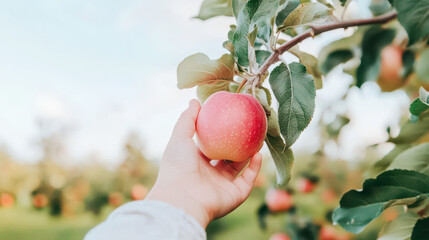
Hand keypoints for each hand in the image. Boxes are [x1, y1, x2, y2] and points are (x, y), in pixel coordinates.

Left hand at [146, 99, 261, 227]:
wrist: (182, 198)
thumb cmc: (177, 166)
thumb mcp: (179, 137)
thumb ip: (187, 119)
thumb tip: (195, 101)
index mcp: (195, 163)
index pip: (209, 147)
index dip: (218, 135)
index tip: (227, 120)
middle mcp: (209, 175)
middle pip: (226, 157)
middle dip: (236, 145)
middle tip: (246, 129)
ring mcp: (223, 186)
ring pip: (239, 168)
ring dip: (249, 155)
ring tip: (257, 138)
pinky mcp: (234, 195)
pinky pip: (248, 179)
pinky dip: (255, 168)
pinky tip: (259, 154)